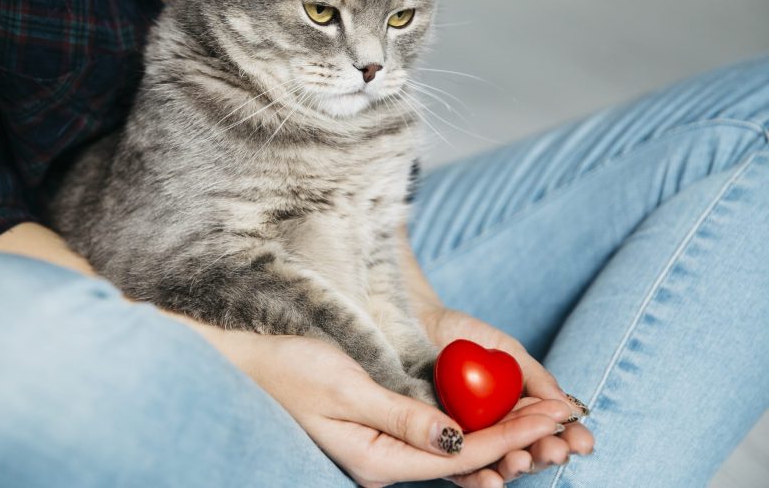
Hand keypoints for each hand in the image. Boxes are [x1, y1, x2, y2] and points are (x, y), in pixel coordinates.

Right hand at [176, 317, 564, 487]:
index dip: (510, 434)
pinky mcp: (382, 423)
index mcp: (375, 460)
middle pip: (467, 457)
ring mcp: (384, 443)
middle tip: (566, 414)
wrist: (247, 353)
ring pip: (458, 445)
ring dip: (503, 430)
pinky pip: (440, 429)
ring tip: (547, 413)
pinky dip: (475, 418)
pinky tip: (500, 408)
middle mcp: (385, 459)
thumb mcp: (344, 388)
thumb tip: (457, 441)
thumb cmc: (287, 365)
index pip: (460, 454)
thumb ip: (401, 416)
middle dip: (519, 436)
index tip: (553, 412)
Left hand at [421, 307, 594, 485]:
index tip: (583, 442)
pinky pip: (458, 468)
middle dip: (544, 454)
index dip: (568, 438)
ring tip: (522, 460)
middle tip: (556, 451)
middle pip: (527, 451)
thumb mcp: (505, 349)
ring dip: (514, 466)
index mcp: (519, 407)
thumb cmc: (461, 334)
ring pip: (496, 464)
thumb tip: (569, 408)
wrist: (413, 322)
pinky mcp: (438, 447)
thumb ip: (534, 377)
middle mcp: (497, 428)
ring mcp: (468, 438)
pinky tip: (491, 481)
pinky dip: (476, 477)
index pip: (548, 429)